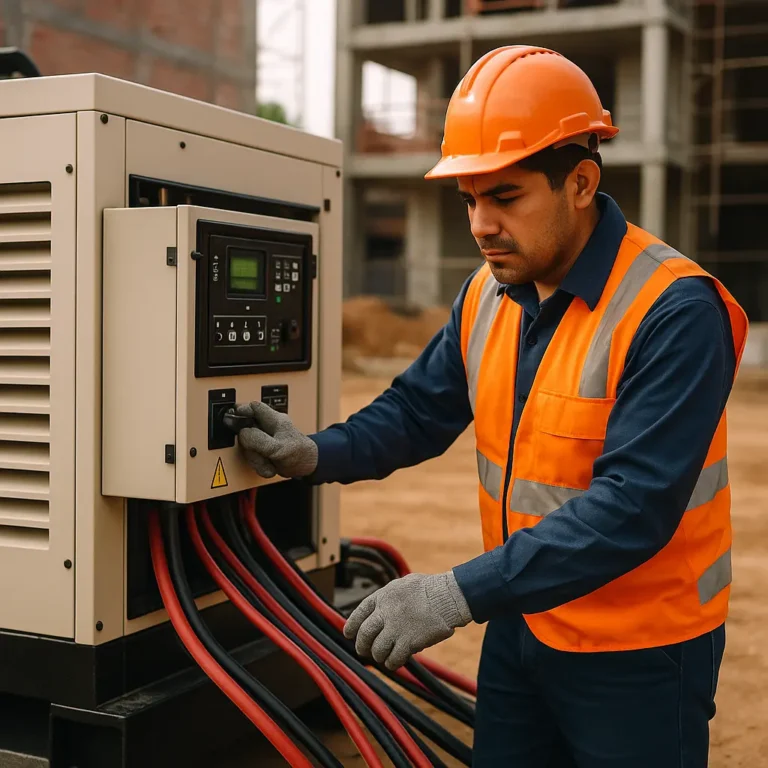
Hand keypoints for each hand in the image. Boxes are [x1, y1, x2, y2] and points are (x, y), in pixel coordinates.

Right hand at [234, 401, 317, 478]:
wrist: (308, 466)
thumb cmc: (300, 453)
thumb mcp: (278, 448)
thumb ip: (259, 440)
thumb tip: (243, 433)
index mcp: (274, 420)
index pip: (254, 407)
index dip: (241, 411)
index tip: (232, 420)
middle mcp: (269, 427)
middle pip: (246, 430)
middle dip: (250, 446)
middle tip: (257, 453)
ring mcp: (266, 439)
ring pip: (248, 446)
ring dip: (256, 459)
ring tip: (268, 462)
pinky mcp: (264, 450)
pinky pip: (253, 457)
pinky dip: (260, 465)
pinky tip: (269, 466)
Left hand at [343, 571, 472, 670]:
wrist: (447, 597)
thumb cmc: (430, 588)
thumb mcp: (404, 584)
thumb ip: (390, 596)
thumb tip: (383, 607)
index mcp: (383, 596)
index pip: (359, 613)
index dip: (352, 625)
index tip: (349, 633)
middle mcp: (385, 613)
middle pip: (364, 635)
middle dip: (362, 646)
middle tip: (364, 651)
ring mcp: (395, 628)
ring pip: (377, 650)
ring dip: (379, 656)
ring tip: (384, 657)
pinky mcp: (408, 642)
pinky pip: (393, 659)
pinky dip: (392, 663)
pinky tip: (396, 661)